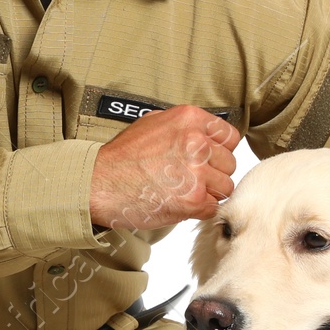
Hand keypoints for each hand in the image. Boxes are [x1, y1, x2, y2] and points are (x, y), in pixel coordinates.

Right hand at [88, 105, 239, 229]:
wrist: (100, 184)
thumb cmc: (122, 157)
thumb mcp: (153, 123)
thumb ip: (185, 127)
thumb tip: (207, 135)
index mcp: (190, 120)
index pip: (230, 137)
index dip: (220, 151)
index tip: (209, 159)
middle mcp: (196, 143)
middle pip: (229, 164)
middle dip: (214, 174)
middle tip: (190, 179)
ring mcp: (196, 173)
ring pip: (225, 187)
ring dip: (209, 193)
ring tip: (183, 191)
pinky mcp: (193, 200)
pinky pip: (213, 207)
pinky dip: (199, 210)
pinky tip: (179, 203)